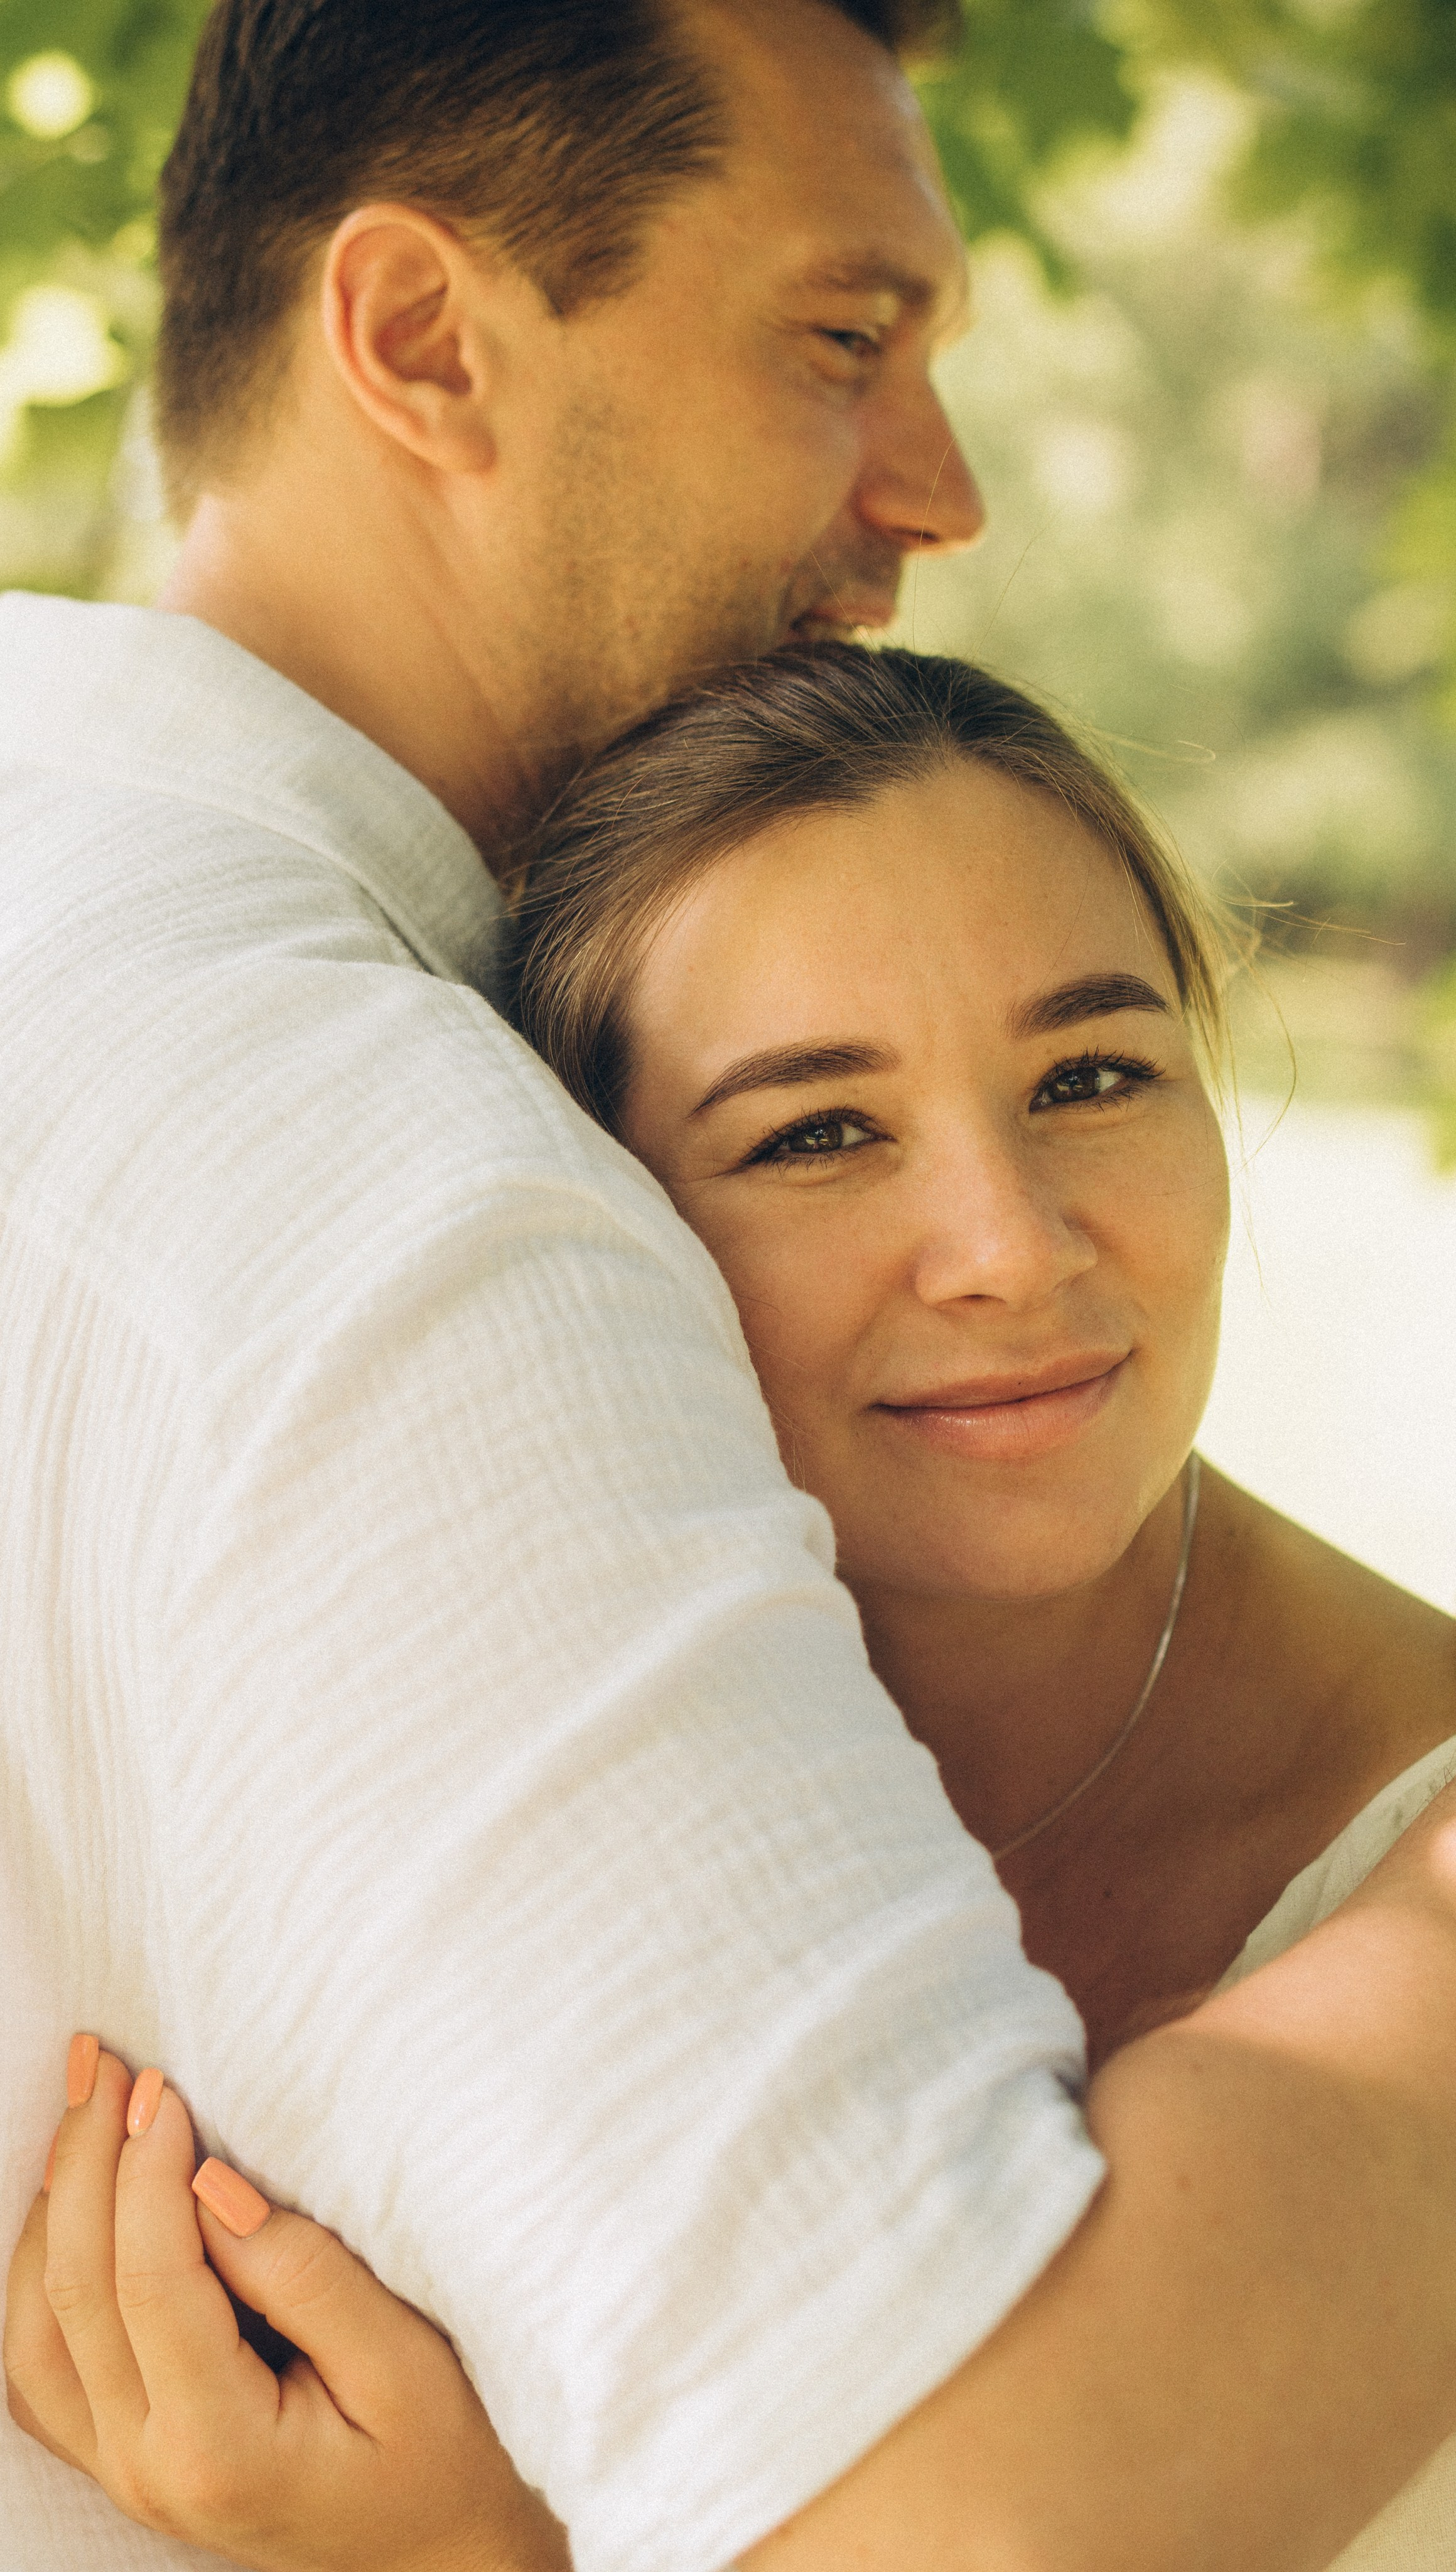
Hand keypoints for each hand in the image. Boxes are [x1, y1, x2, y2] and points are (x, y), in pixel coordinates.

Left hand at [5, 2042, 569, 2571]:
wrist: (435, 2556)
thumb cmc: (444, 2453)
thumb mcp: (406, 2364)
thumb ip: (308, 2275)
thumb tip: (212, 2182)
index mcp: (219, 2450)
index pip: (152, 2285)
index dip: (147, 2172)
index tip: (165, 2084)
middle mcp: (148, 2470)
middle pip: (76, 2295)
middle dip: (85, 2162)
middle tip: (106, 2061)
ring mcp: (122, 2473)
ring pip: (33, 2331)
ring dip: (50, 2209)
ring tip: (79, 2107)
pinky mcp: (120, 2459)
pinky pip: (39, 2365)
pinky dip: (37, 2274)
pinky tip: (66, 2203)